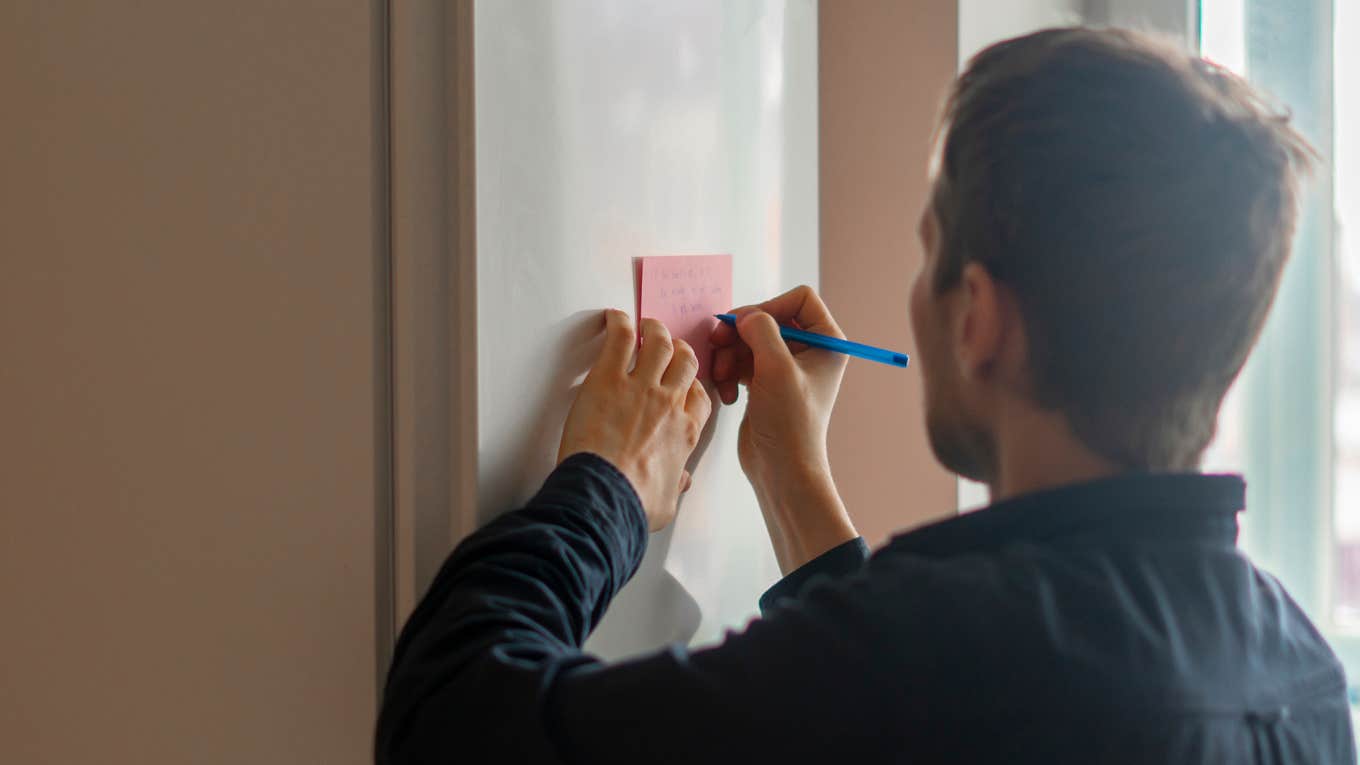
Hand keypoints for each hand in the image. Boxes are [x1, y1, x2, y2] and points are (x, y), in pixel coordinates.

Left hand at [558, 310, 711, 531]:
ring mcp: (641, 387)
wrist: (605, 495)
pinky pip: (621, 338)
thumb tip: (680, 483)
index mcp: (686, 433)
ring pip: (659, 343)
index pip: (700, 395)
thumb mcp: (666, 503)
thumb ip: (675, 486)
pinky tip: (614, 318)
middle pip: (685, 362)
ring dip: (654, 330)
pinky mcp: (608, 378)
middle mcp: (670, 404)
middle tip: (668, 347)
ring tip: (646, 326)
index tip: (683, 382)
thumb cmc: (633, 503)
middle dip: (679, 350)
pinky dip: (620, 322)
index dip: (692, 384)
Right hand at [710, 285, 856, 572]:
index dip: (771, 306)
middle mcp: (809, 351)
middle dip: (740, 333)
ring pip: (749, 340)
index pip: (799, 299)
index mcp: (827, 343)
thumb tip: (745, 315)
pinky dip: (730, 372)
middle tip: (717, 343)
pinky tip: (729, 395)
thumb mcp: (777, 369)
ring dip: (730, 354)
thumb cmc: (790, 423)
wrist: (781, 471)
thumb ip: (762, 331)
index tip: (749, 326)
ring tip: (722, 376)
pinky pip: (741, 361)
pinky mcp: (766, 383)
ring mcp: (786, 368)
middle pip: (768, 318)